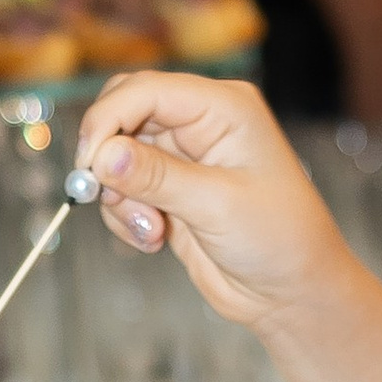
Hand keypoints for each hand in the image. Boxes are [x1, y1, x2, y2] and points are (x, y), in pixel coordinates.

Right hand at [75, 70, 357, 333]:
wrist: (291, 292)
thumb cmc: (278, 241)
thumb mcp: (217, 206)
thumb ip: (157, 177)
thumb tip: (102, 156)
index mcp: (223, 107)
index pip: (146, 89)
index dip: (108, 120)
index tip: (90, 164)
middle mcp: (201, 121)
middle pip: (123, 112)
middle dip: (108, 155)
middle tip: (104, 195)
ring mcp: (184, 155)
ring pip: (118, 155)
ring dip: (120, 196)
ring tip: (151, 232)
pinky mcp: (170, 189)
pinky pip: (124, 188)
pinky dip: (126, 214)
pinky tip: (154, 240)